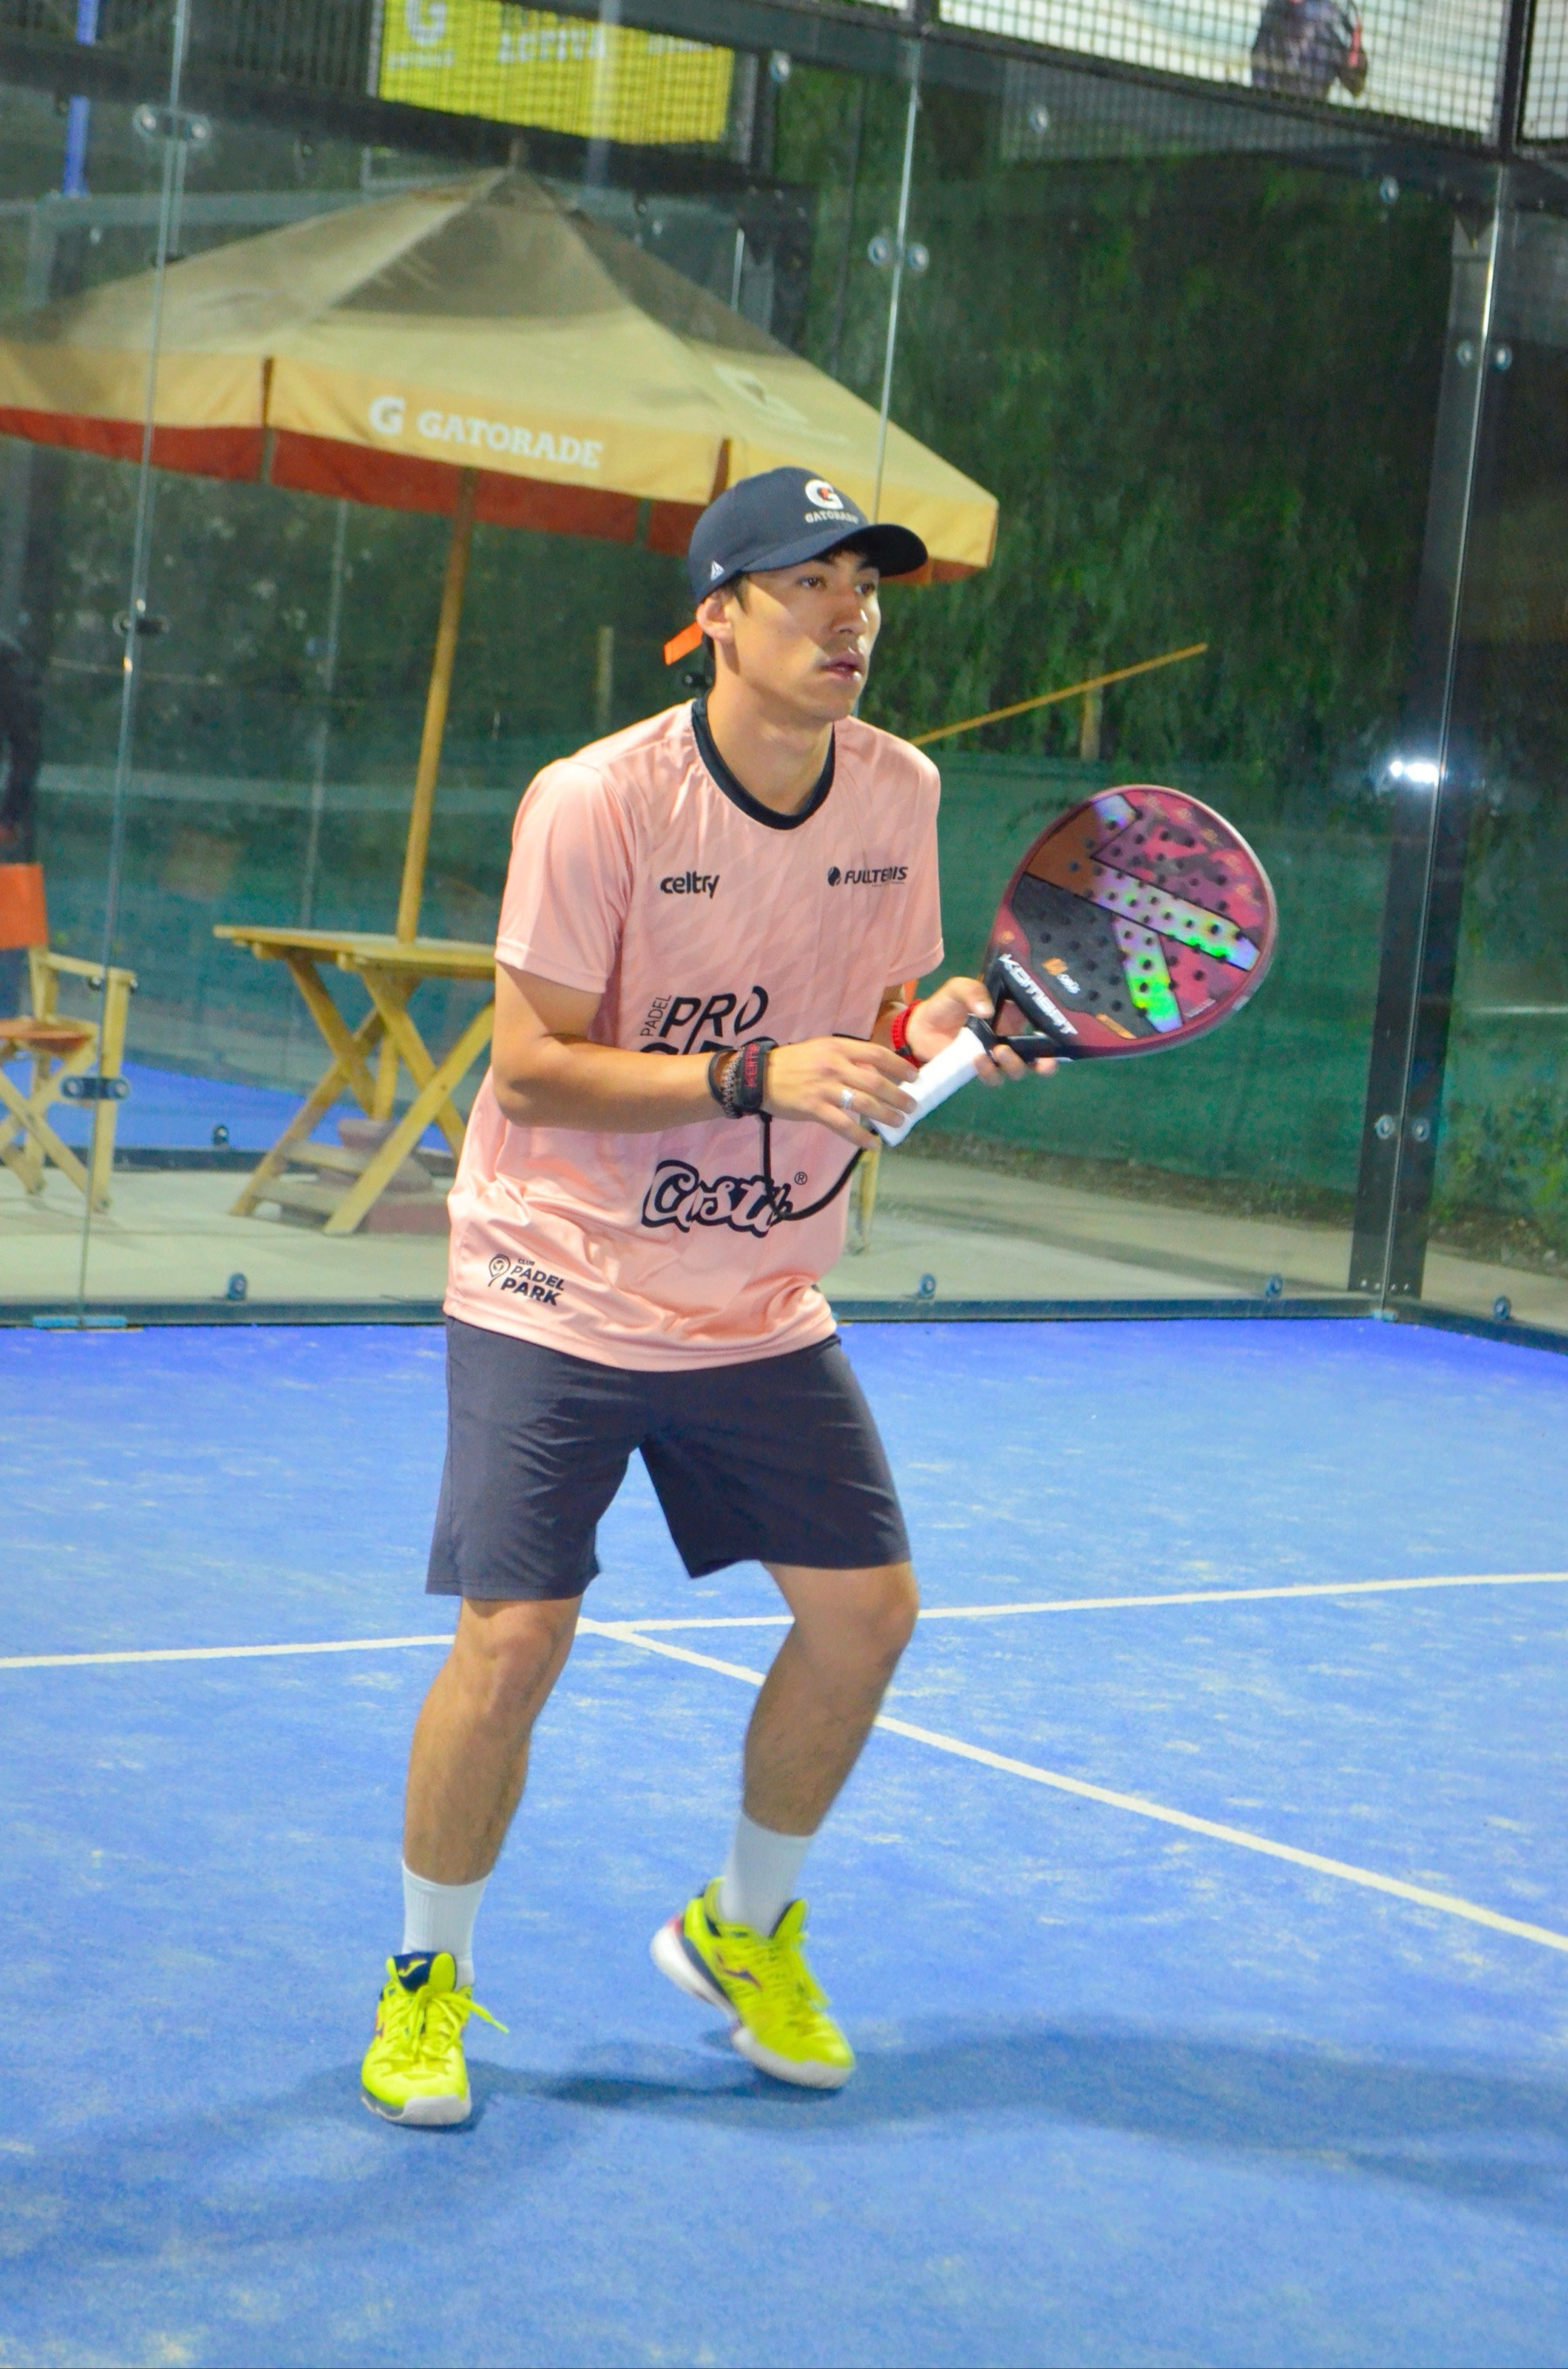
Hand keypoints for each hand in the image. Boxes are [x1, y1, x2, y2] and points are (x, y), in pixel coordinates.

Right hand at [762, 1035, 918, 1148]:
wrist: (759, 1076)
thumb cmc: (794, 1062)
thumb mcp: (822, 1049)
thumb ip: (848, 1057)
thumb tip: (877, 1072)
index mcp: (838, 1047)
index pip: (877, 1055)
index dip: (899, 1067)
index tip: (914, 1077)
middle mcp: (834, 1065)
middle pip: (876, 1083)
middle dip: (898, 1096)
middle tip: (912, 1107)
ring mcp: (824, 1088)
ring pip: (864, 1104)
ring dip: (886, 1116)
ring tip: (899, 1123)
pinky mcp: (814, 1108)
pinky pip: (843, 1125)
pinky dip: (861, 1137)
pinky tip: (872, 1145)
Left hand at [906, 976, 1056, 1088]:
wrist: (919, 1026)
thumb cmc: (946, 1004)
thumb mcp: (959, 989)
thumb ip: (973, 992)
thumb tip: (987, 1010)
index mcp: (1013, 1016)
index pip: (1041, 1026)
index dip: (1054, 1034)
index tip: (1059, 1037)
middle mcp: (1010, 1038)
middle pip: (1037, 1057)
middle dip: (1046, 1064)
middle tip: (1043, 1062)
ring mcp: (995, 1056)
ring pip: (1016, 1070)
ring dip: (1014, 1065)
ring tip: (998, 1051)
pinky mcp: (979, 1069)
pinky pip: (992, 1077)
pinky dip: (989, 1071)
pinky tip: (978, 1059)